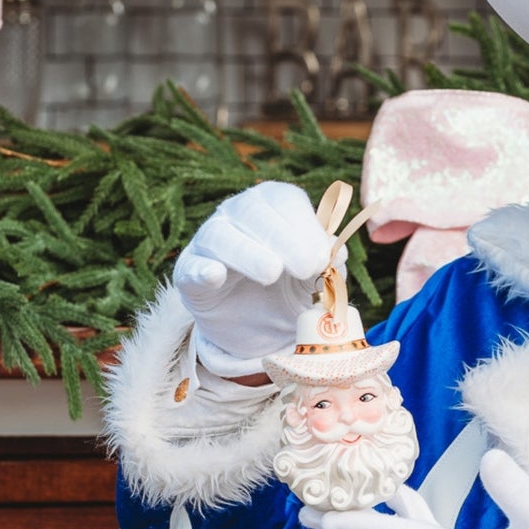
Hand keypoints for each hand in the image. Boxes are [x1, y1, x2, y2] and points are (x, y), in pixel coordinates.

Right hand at [174, 181, 344, 377]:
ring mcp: (209, 242)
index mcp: (271, 208)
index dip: (305, 225)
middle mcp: (237, 215)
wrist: (256, 328)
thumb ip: (327, 265)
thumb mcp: (313, 281)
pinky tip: (215, 275)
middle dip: (283, 237)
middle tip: (308, 267)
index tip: (323, 257)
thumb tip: (339, 253)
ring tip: (271, 273)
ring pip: (221, 235)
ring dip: (248, 252)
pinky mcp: (189, 273)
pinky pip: (191, 267)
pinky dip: (202, 270)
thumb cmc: (288, 291)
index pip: (285, 200)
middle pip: (253, 211)